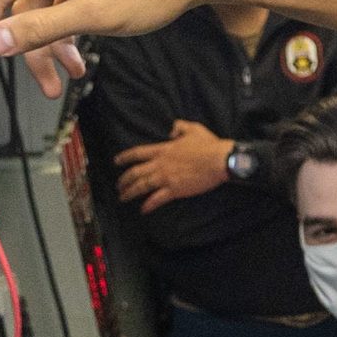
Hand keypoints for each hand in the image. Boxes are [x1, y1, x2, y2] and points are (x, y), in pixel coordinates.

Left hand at [115, 121, 233, 213]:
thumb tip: (172, 130)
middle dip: (124, 180)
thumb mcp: (194, 129)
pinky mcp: (175, 190)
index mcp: (163, 150)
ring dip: (130, 193)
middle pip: (135, 172)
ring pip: (141, 186)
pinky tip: (143, 210)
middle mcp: (160, 164)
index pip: (137, 153)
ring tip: (123, 198)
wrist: (219, 160)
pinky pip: (157, 199)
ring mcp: (166, 178)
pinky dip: (148, 205)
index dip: (125, 158)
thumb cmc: (209, 145)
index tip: (117, 162)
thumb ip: (180, 127)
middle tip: (118, 186)